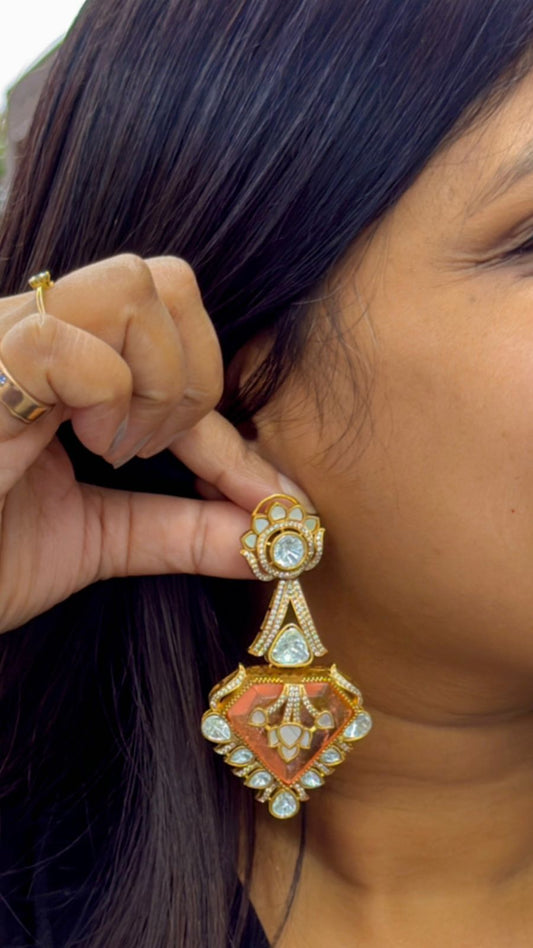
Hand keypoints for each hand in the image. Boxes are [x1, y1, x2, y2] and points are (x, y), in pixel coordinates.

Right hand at [0, 255, 300, 632]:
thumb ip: (184, 529)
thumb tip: (273, 535)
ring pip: (132, 286)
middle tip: (153, 453)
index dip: (229, 420)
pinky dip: (105, 398)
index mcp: (68, 359)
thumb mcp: (102, 539)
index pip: (180, 333)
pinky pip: (66, 340)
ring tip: (113, 452)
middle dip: (194, 380)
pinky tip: (79, 448)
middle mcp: (36, 331)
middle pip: (166, 277)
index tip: (263, 499)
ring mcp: (4, 339)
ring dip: (155, 386)